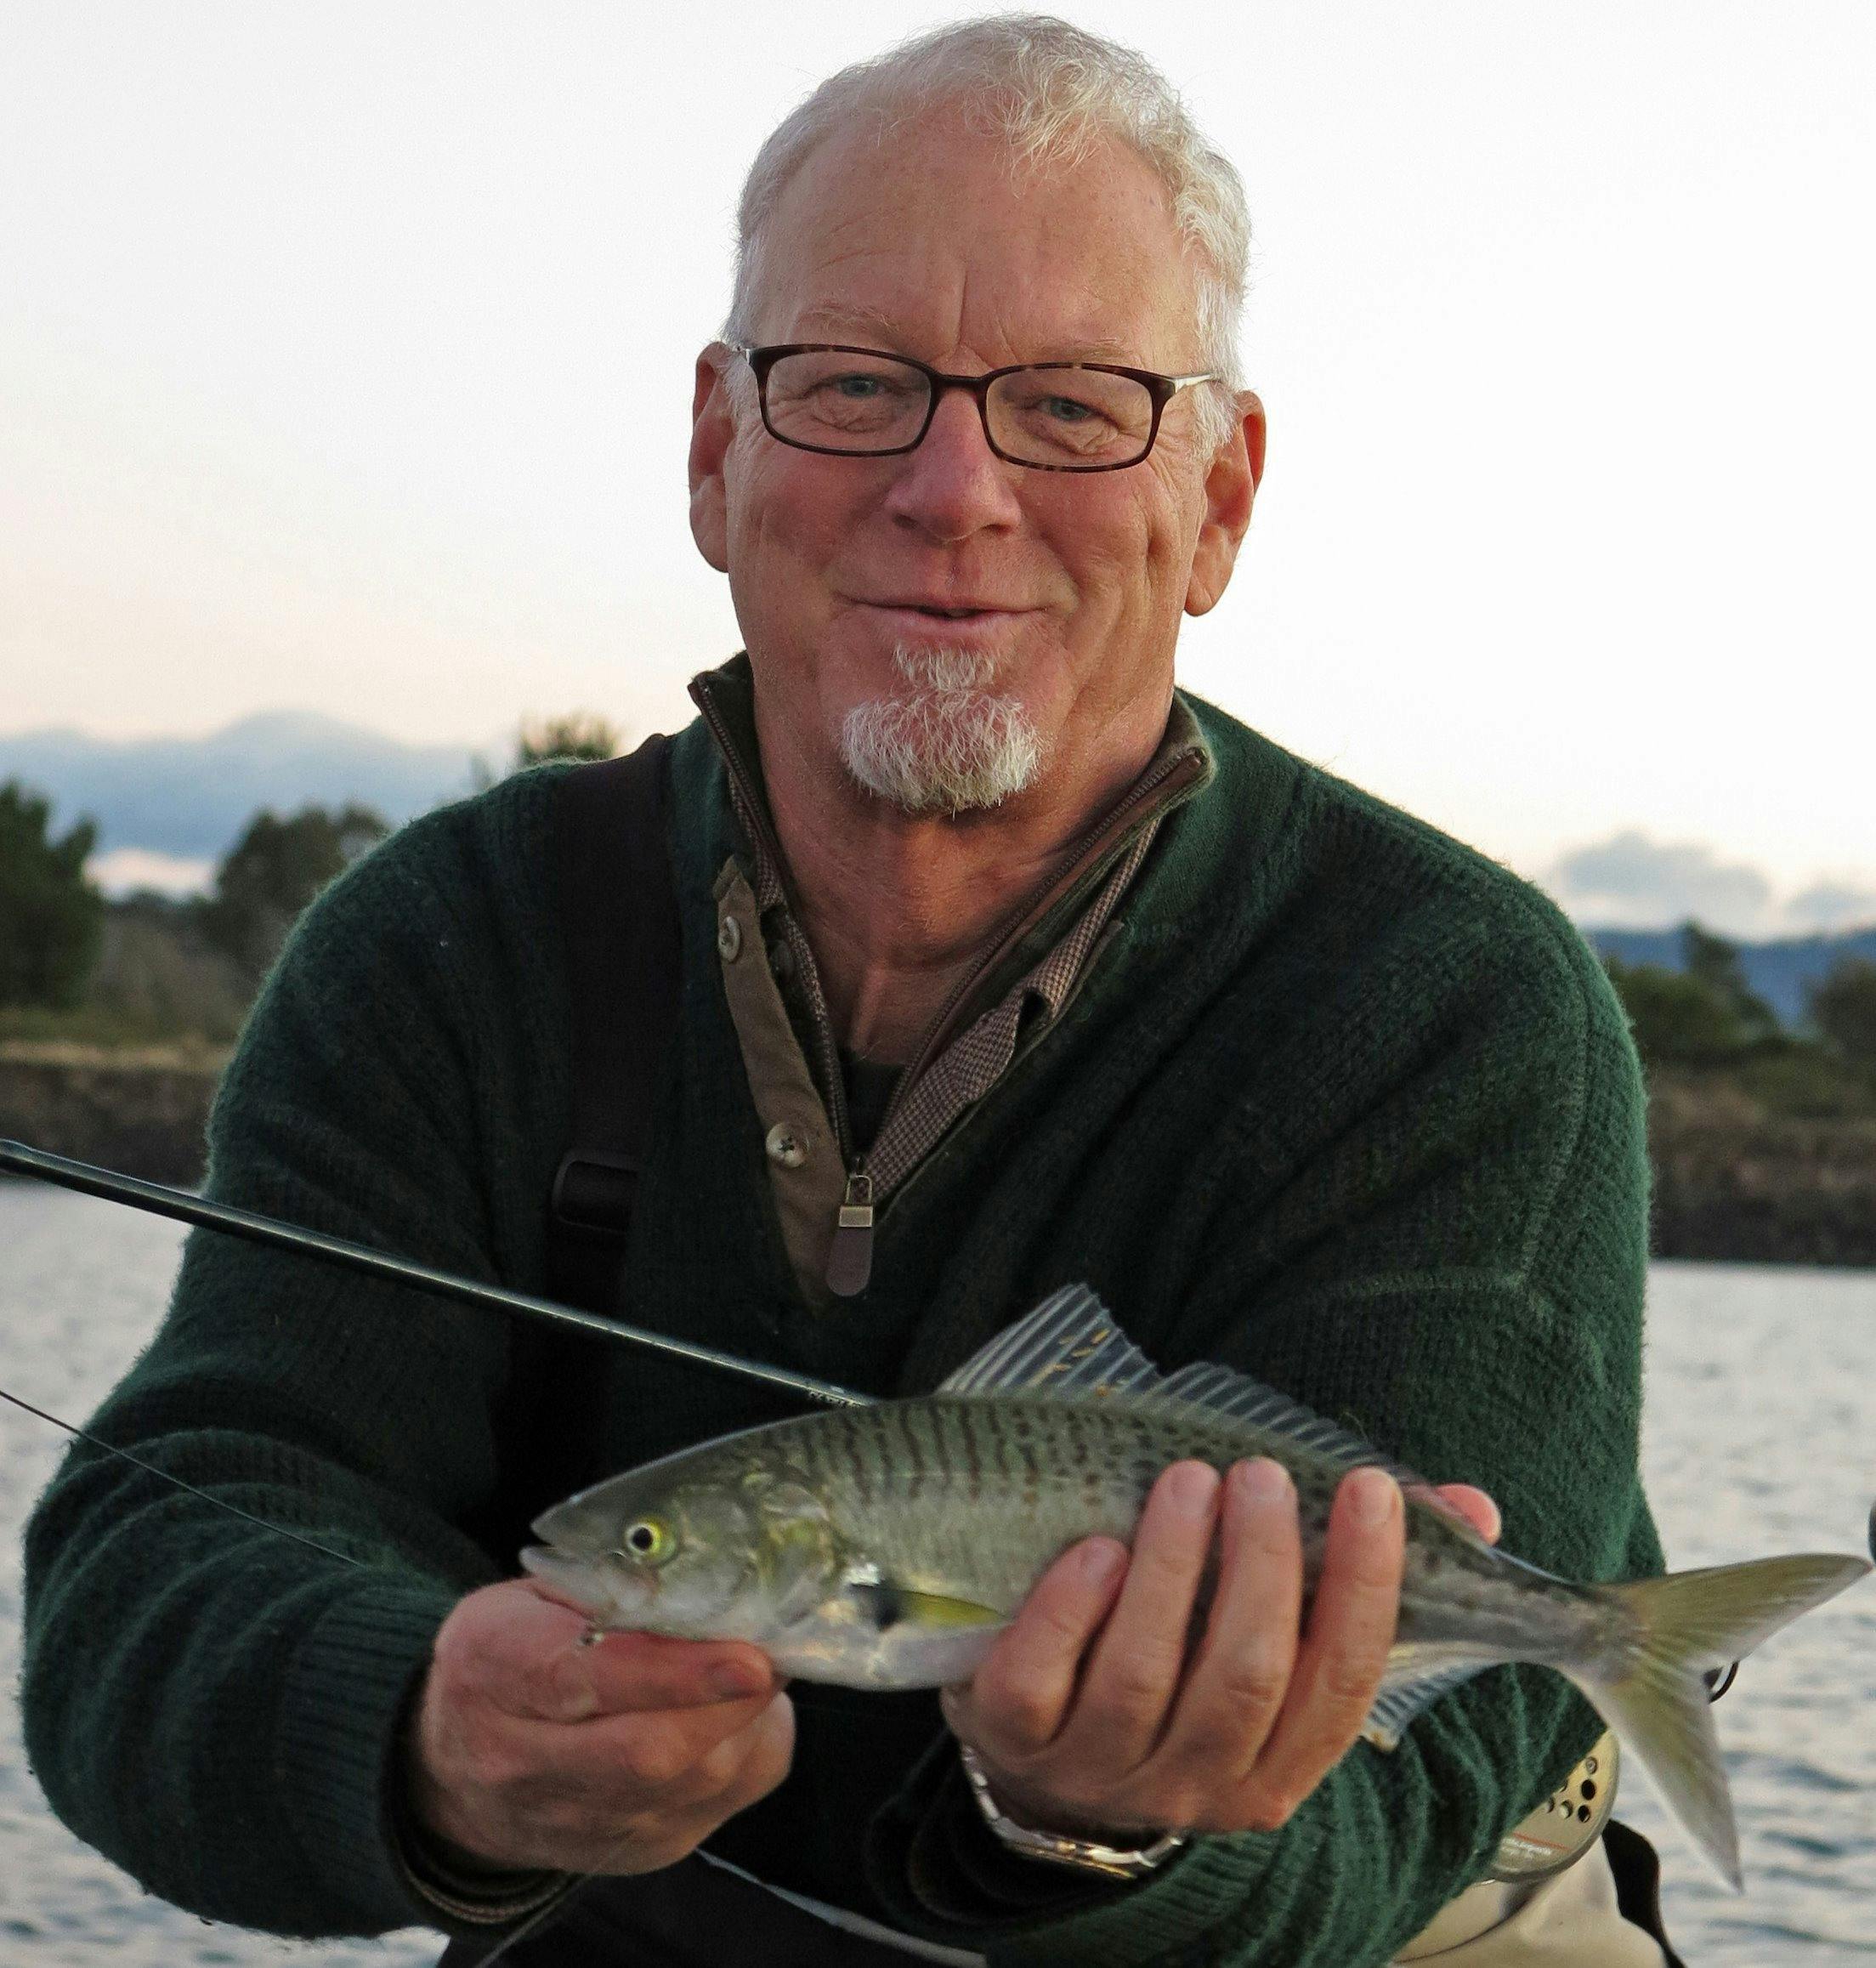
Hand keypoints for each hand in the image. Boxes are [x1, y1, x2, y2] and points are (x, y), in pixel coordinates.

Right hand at [407, 1579, 793, 1874]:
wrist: (458, 1767)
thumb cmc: (512, 1652)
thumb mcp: (535, 1596)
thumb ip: (611, 1587)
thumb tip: (712, 1582)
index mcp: (495, 1667)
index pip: (591, 1678)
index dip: (676, 1672)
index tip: (746, 1655)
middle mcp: (524, 1761)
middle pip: (650, 1752)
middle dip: (728, 1702)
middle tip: (773, 1647)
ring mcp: (579, 1820)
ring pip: (692, 1785)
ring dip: (746, 1723)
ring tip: (761, 1664)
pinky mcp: (633, 1850)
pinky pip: (717, 1806)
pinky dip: (749, 1751)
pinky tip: (743, 1711)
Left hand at [942, 1461, 1499, 1842]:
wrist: (1039, 1745)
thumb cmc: (1180, 1660)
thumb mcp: (1269, 1632)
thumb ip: (1359, 1572)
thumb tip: (1472, 1507)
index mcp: (1275, 1764)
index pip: (1342, 1686)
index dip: (1364, 1587)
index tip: (1368, 1488)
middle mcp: (1194, 1783)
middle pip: (1245, 1680)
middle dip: (1261, 1568)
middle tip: (1260, 1474)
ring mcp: (1099, 1766)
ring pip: (1146, 1677)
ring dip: (1173, 1569)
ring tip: (1186, 1480)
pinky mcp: (1013, 1738)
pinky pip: (1041, 1682)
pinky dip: (1070, 1611)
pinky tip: (1097, 1548)